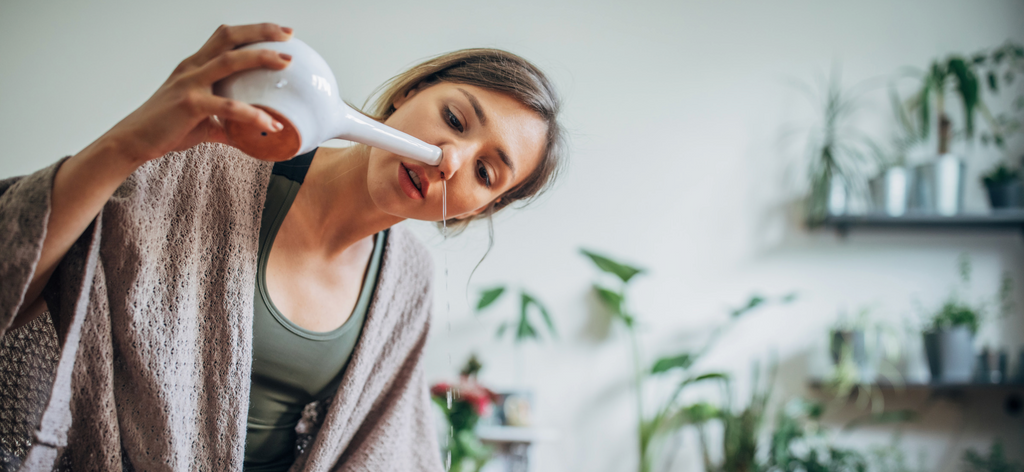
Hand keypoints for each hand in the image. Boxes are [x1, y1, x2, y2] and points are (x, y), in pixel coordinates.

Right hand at [102, 23, 293, 164]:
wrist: (133, 141)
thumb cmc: (167, 129)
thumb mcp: (202, 121)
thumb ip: (227, 123)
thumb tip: (252, 134)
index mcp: (195, 66)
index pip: (225, 37)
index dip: (253, 30)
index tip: (281, 32)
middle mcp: (192, 67)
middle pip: (229, 37)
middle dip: (261, 32)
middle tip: (289, 35)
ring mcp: (190, 83)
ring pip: (229, 61)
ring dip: (261, 57)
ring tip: (287, 63)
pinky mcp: (190, 104)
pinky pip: (228, 106)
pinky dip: (253, 113)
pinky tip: (272, 122)